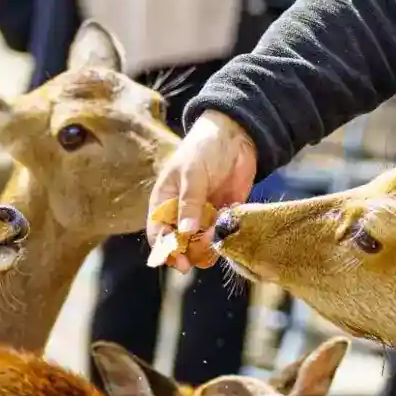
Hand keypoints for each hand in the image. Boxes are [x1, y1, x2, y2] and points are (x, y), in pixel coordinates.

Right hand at [147, 110, 255, 270]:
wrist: (237, 135)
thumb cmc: (204, 149)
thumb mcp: (192, 174)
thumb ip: (189, 203)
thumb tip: (185, 233)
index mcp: (165, 200)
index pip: (158, 232)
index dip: (164, 248)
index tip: (176, 260)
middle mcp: (181, 212)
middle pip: (179, 242)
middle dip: (186, 253)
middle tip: (195, 260)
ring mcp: (203, 215)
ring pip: (200, 242)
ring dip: (206, 246)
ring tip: (214, 240)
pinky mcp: (223, 215)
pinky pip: (221, 233)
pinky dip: (224, 236)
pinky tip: (228, 229)